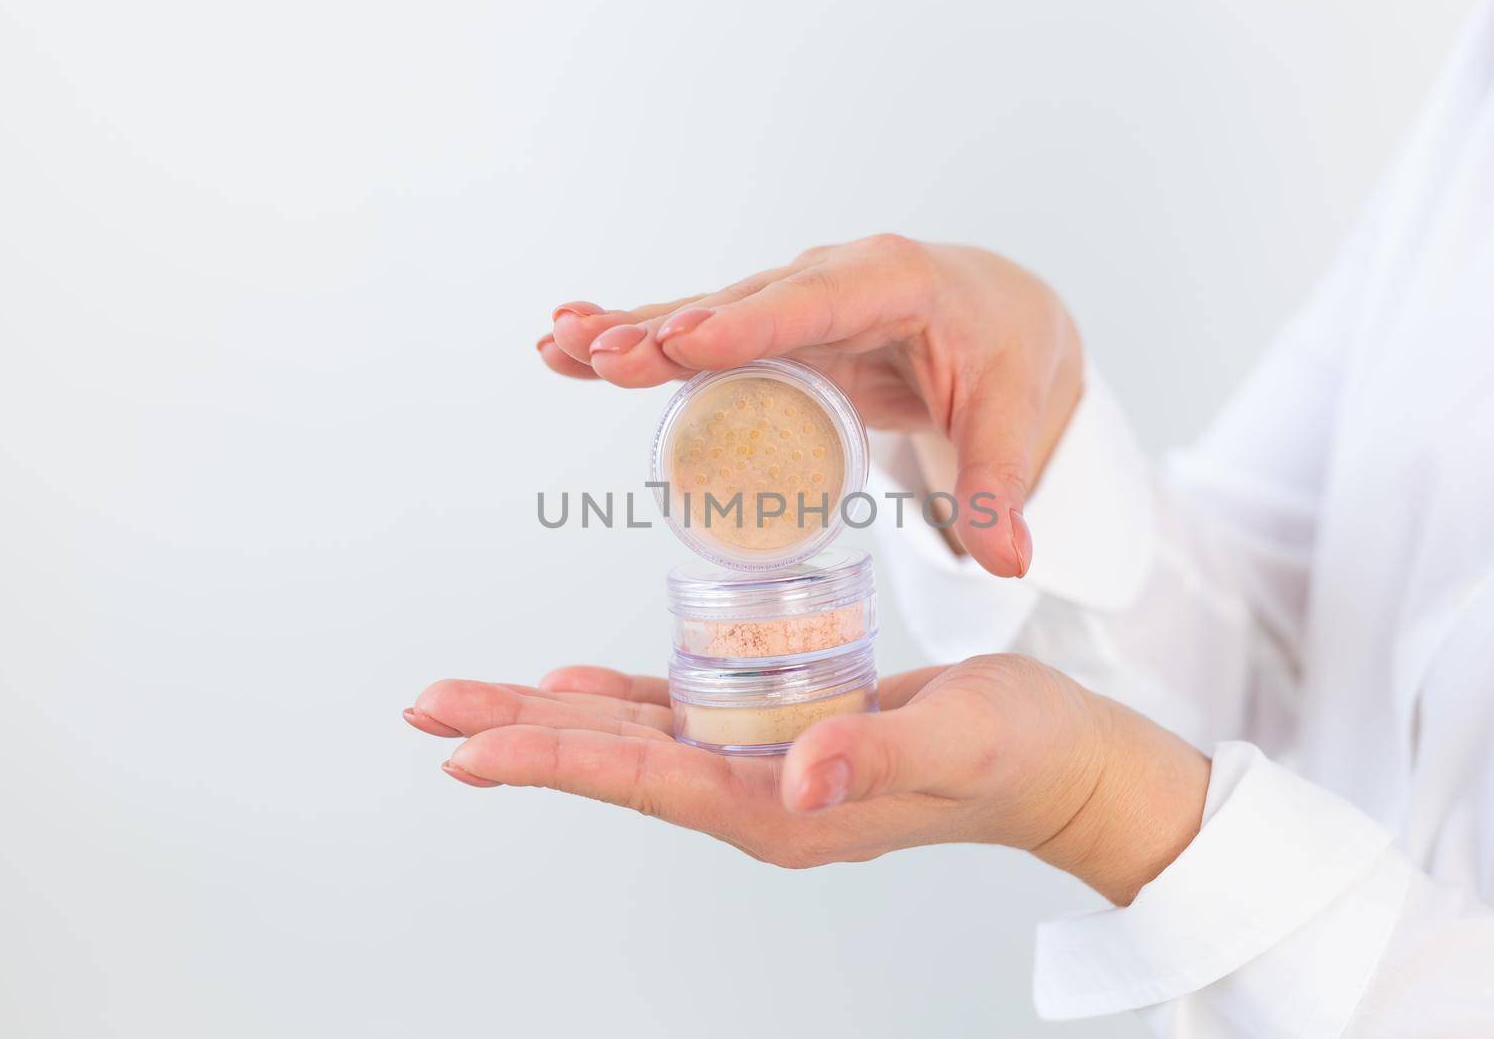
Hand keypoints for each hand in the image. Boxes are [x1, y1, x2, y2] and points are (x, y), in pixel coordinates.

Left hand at [403, 655, 1207, 903]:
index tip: (469, 749)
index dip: (556, 760)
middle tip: (429, 709)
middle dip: (521, 734)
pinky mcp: (786, 736)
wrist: (1064, 763)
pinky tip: (579, 685)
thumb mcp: (956, 742)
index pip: (649, 779)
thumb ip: (874, 761)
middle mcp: (761, 795)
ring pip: (638, 738)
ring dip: (554, 718)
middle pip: (618, 761)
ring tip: (475, 699)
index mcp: (787, 808)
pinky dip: (625, 702)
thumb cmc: (1022, 751)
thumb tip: (795, 779)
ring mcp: (769, 769)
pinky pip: (685, 719)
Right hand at [537, 236, 1083, 576]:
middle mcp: (834, 279)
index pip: (821, 302)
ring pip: (704, 316)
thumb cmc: (1004, 356)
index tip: (688, 339)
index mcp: (899, 283)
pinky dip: (639, 340)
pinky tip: (570, 346)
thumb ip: (999, 488)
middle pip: (744, 307)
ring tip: (558, 347)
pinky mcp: (772, 329)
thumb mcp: (1012, 418)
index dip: (753, 322)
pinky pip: (699, 336)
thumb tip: (1009, 562)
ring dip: (629, 331)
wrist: (999, 314)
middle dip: (670, 330)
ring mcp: (795, 301)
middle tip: (601, 354)